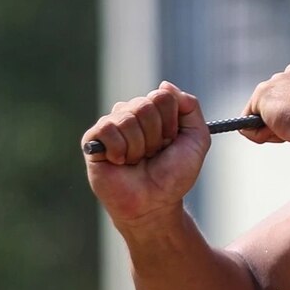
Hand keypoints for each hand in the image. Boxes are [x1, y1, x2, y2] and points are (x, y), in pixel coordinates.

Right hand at [83, 82, 208, 224]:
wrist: (155, 203)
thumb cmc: (174, 175)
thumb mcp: (197, 139)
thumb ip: (190, 107)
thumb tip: (164, 85)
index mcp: (155, 112)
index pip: (162, 96)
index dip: (171, 123)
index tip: (171, 141)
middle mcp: (131, 114)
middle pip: (145, 104)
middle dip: (156, 135)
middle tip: (153, 153)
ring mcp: (112, 126)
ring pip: (127, 117)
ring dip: (139, 146)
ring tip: (137, 161)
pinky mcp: (93, 140)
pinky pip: (107, 129)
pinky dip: (120, 149)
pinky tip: (120, 162)